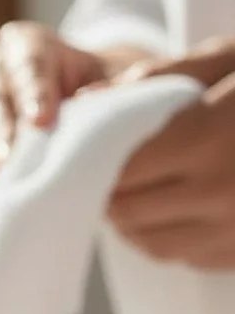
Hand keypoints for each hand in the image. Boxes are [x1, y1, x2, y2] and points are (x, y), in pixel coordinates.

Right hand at [0, 22, 107, 187]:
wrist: (91, 117)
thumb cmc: (108, 93)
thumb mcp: (123, 81)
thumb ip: (120, 86)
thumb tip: (108, 97)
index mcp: (32, 46)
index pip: (26, 57)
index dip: (31, 87)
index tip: (42, 120)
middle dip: (0, 125)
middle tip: (11, 156)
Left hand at [110, 40, 234, 268]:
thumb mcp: (229, 58)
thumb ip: (158, 78)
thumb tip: (91, 100)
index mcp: (208, 141)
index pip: (121, 168)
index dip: (97, 158)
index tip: (96, 143)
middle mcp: (221, 195)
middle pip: (126, 211)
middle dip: (108, 190)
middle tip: (109, 167)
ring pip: (149, 242)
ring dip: (132, 219)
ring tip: (138, 187)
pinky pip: (186, 256)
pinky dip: (169, 235)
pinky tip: (177, 206)